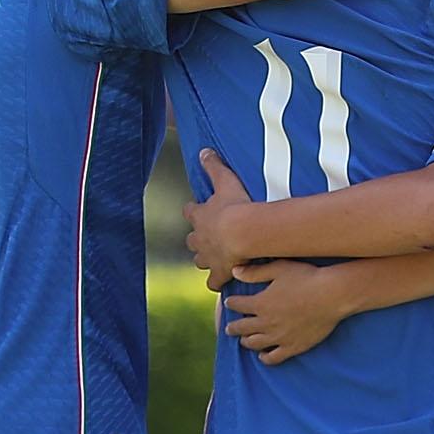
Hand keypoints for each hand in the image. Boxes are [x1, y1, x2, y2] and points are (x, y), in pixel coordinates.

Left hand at [186, 149, 256, 282]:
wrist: (243, 232)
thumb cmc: (235, 205)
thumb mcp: (225, 180)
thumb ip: (214, 166)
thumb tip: (203, 150)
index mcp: (200, 216)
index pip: (190, 212)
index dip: (194, 211)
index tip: (197, 210)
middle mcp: (199, 239)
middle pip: (192, 240)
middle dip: (198, 239)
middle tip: (209, 238)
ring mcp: (208, 257)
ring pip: (200, 261)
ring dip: (206, 259)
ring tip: (216, 259)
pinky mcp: (219, 273)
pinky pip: (214, 282)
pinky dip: (217, 282)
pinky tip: (222, 282)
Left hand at [222, 260, 353, 363]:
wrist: (332, 296)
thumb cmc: (307, 277)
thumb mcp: (279, 268)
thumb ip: (255, 272)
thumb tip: (234, 272)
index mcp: (261, 303)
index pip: (237, 305)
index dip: (231, 303)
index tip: (229, 302)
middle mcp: (266, 322)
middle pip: (241, 328)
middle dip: (233, 327)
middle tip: (230, 327)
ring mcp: (279, 337)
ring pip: (254, 344)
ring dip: (246, 341)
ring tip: (244, 340)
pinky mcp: (293, 347)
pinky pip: (273, 358)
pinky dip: (265, 357)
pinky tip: (263, 355)